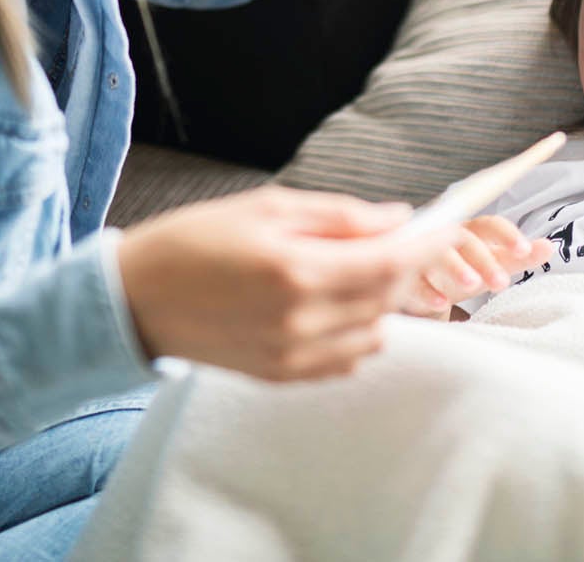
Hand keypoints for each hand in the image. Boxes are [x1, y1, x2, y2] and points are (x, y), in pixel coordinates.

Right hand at [115, 186, 424, 380]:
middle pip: (388, 297)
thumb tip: (398, 218)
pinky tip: (335, 306)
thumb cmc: (195, 240)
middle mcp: (300, 320)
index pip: (389, 262)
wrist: (135, 300)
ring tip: (354, 271)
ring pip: (376, 332)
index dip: (426, 244)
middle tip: (402, 240)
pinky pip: (349, 359)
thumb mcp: (266, 207)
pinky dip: (358, 332)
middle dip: (406, 266)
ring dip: (381, 301)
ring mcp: (293, 356)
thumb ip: (338, 216)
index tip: (448, 226)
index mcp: (295, 270)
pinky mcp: (283, 376)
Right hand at [400, 215, 554, 317]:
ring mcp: (423, 254)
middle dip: (484, 260)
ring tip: (473, 286)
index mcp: (471, 230)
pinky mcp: (406, 274)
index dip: (508, 235)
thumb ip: (517, 256)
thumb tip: (550, 247)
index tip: (525, 250)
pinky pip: (414, 279)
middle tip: (502, 283)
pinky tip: (442, 303)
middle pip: (464, 239)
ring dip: (455, 267)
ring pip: (437, 254)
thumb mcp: (492, 263)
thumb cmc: (463, 267)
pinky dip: (427, 291)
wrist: (420, 280)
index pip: (491, 225)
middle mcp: (446, 237)